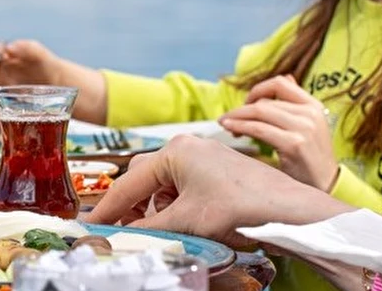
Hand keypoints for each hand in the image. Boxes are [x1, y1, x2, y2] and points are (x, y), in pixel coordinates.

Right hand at [83, 135, 352, 248]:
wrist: (289, 211)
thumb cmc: (240, 207)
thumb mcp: (185, 221)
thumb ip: (148, 227)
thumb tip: (122, 234)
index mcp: (174, 152)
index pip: (129, 182)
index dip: (109, 207)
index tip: (93, 223)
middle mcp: (188, 147)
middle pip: (144, 178)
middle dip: (133, 206)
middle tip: (124, 229)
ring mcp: (205, 156)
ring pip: (165, 183)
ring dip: (157, 208)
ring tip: (161, 229)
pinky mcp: (219, 169)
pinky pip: (185, 185)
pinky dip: (177, 204)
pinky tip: (182, 222)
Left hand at [219, 75, 337, 191]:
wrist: (326, 185)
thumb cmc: (310, 157)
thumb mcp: (308, 125)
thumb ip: (295, 104)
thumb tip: (286, 77)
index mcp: (313, 105)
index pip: (280, 83)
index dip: (257, 90)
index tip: (246, 103)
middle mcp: (310, 113)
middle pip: (264, 101)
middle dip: (241, 109)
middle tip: (228, 119)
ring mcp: (304, 128)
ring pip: (259, 111)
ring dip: (236, 117)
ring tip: (226, 125)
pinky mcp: (294, 144)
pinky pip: (258, 129)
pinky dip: (240, 126)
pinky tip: (232, 129)